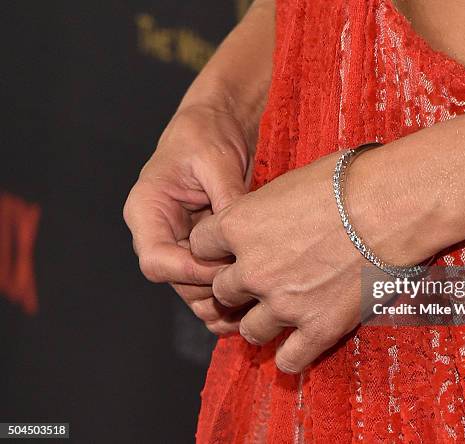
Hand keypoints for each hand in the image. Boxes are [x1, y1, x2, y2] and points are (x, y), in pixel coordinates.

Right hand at [123, 105, 251, 333]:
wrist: (218, 123)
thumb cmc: (207, 132)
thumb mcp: (216, 160)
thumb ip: (227, 200)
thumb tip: (243, 239)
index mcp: (147, 211)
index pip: (157, 260)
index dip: (190, 273)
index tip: (227, 270)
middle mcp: (159, 233)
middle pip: (177, 282)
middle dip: (213, 292)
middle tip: (253, 293)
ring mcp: (182, 243)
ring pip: (195, 290)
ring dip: (223, 302)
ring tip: (257, 308)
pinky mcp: (203, 248)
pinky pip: (211, 282)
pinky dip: (229, 295)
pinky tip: (254, 303)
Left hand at [188, 150, 439, 372]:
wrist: (392, 205)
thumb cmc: (345, 181)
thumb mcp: (289, 182)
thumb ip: (262, 209)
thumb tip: (263, 217)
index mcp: (238, 226)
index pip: (199, 246)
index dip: (215, 248)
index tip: (231, 249)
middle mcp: (252, 270)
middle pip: (222, 291)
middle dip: (239, 285)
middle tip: (264, 278)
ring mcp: (283, 304)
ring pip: (250, 330)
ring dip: (261, 321)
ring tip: (282, 312)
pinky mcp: (317, 328)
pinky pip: (289, 360)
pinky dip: (291, 355)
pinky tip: (300, 343)